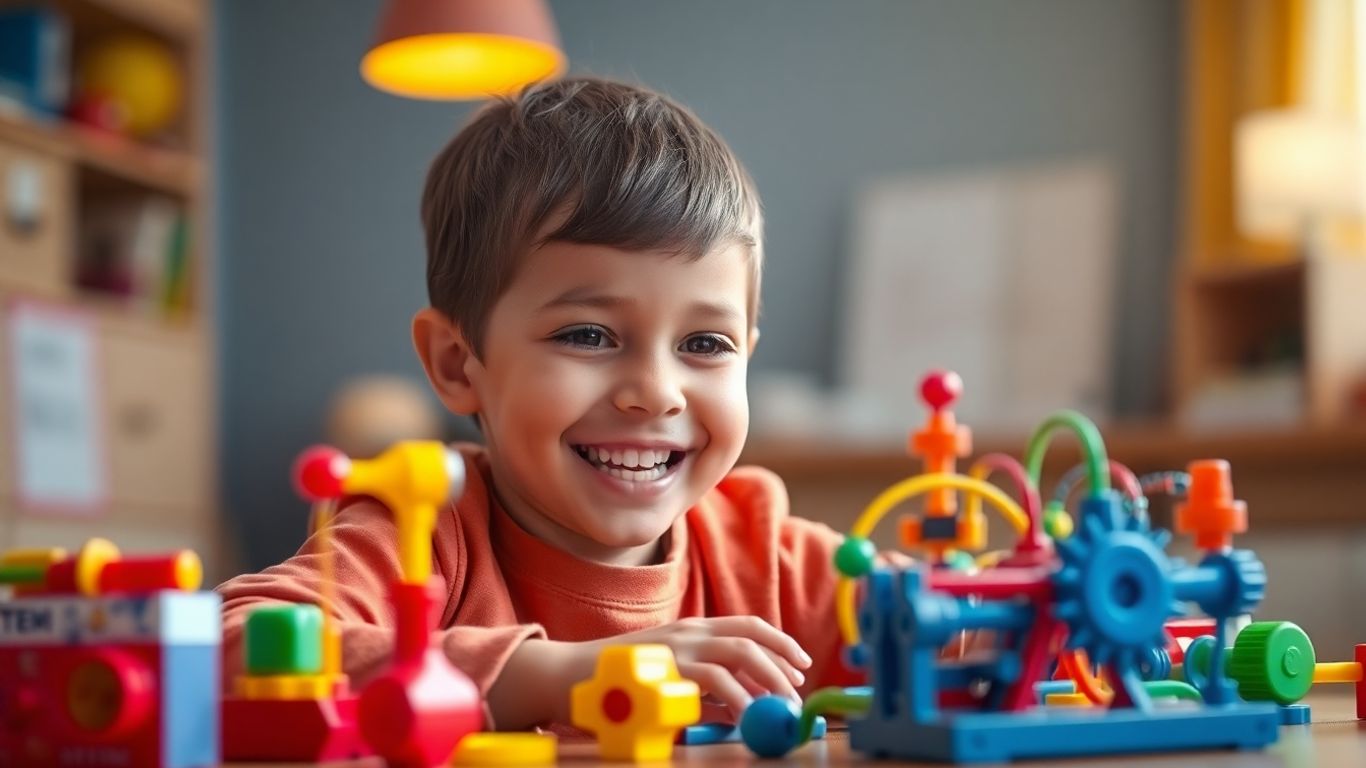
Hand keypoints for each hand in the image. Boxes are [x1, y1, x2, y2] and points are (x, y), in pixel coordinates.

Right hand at [490, 616, 811, 728]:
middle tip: (798, 688)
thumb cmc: (618, 680)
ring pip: (739, 653)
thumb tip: (744, 701)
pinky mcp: (667, 668)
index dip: (779, 641)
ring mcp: (678, 647)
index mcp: (691, 628)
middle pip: (749, 636)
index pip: (746, 625)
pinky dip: (737, 696)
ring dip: (768, 678)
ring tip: (783, 705)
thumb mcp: (669, 675)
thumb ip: (704, 684)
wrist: (568, 675)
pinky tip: (747, 714)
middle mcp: (689, 631)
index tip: (800, 664)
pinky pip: (714, 680)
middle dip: (782, 660)